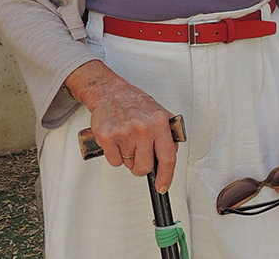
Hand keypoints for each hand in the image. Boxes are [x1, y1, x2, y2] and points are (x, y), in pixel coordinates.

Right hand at [65, 60, 178, 191]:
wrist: (110, 92)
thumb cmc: (134, 102)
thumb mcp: (159, 113)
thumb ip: (167, 134)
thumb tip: (172, 154)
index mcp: (159, 123)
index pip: (168, 157)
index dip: (166, 176)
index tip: (163, 186)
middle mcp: (143, 128)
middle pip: (145, 167)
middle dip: (142, 167)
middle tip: (139, 155)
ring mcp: (124, 133)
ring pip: (129, 164)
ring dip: (128, 158)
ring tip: (127, 140)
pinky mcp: (107, 136)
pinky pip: (114, 161)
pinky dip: (115, 155)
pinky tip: (117, 141)